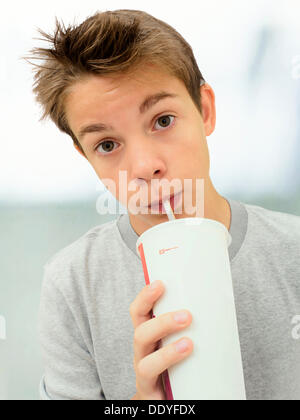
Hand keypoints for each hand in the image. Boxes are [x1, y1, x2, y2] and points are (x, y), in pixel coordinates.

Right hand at [129, 280, 192, 399]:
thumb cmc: (180, 365)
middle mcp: (142, 354)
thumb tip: (222, 299)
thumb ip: (192, 323)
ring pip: (145, 364)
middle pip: (140, 334)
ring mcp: (144, 376)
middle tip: (186, 316)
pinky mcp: (151, 395)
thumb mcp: (181, 339)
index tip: (160, 284)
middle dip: (162, 323)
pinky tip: (184, 369)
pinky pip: (154, 387)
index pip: (139, 313)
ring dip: (167, 353)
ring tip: (189, 344)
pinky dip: (168, 378)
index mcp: (149, 336)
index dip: (145, 297)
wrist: (171, 398)